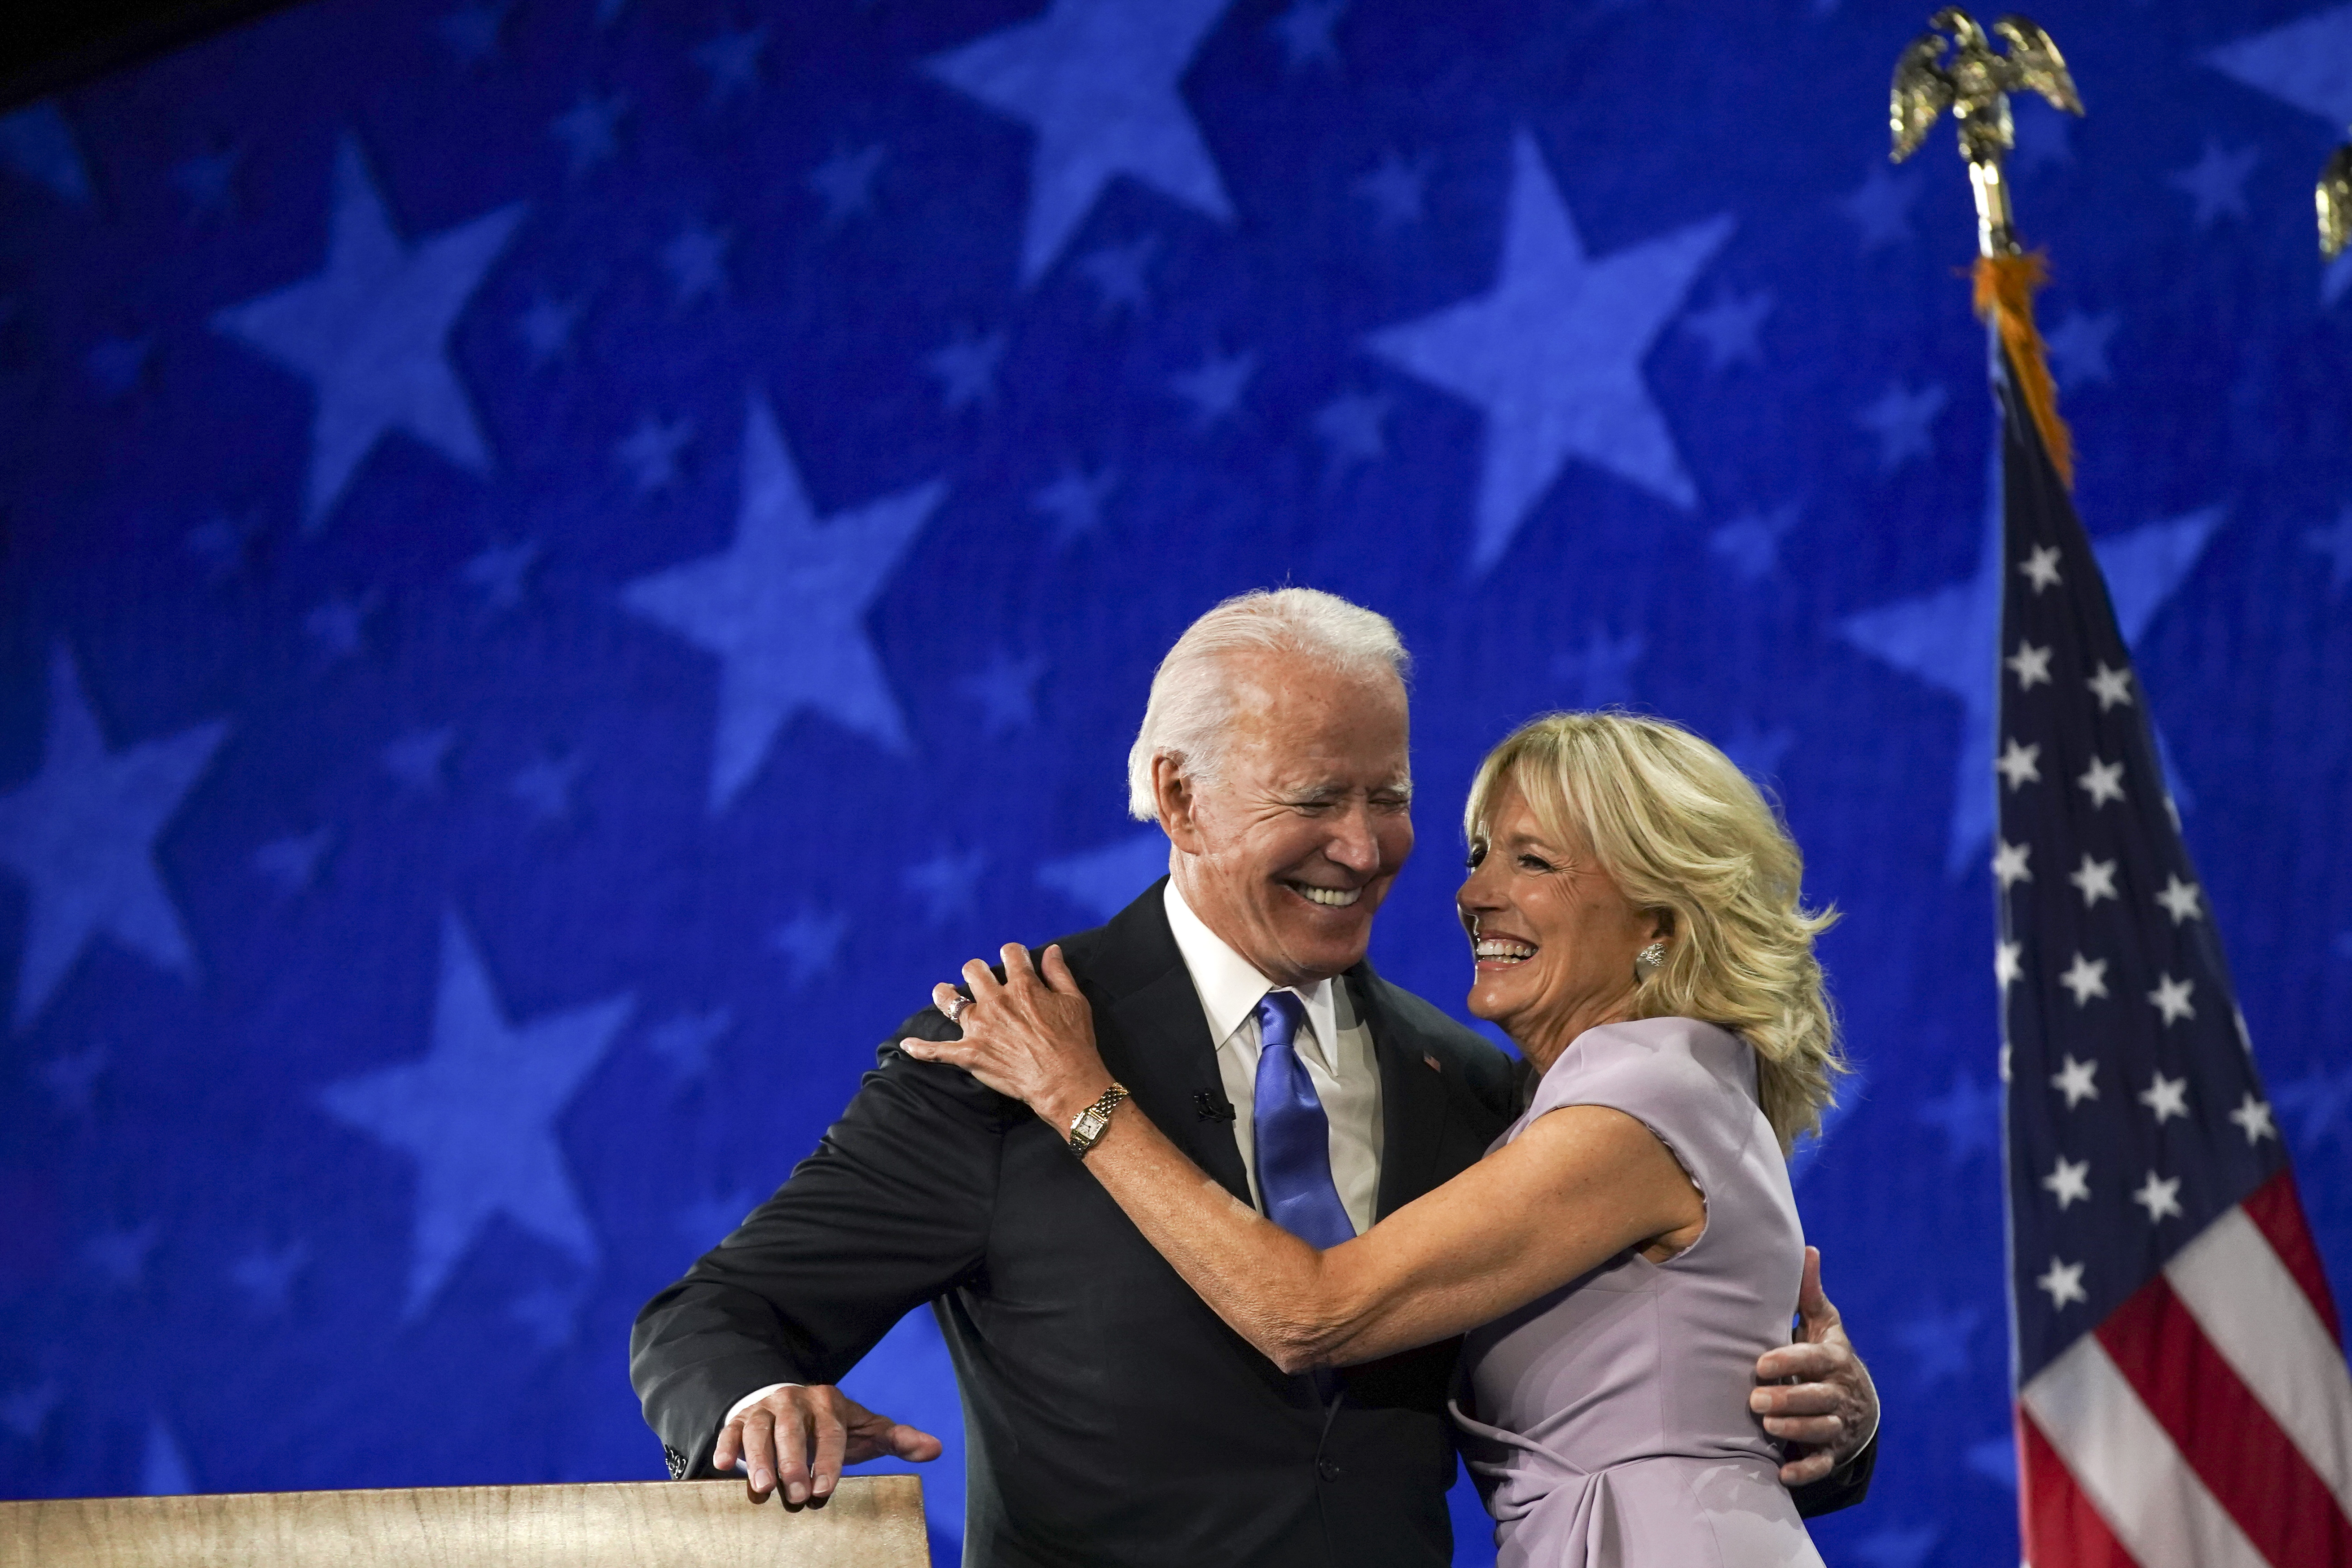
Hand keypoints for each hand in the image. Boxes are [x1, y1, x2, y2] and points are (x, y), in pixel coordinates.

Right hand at [713, 1384, 941, 1504]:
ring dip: (758, 1458)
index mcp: (829, 1401)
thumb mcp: (864, 1430)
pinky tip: (721, 1466)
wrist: (789, 1405)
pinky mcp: (740, 1417)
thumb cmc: (831, 1427)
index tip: (825, 1490)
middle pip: (794, 1429)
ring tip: (761, 1488)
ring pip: (760, 1429)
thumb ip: (897, 1439)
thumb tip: (936, 1449)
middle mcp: (795, 1399)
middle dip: (794, 1463)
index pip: (831, 1431)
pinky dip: (725, 1445)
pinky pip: (730, 1429)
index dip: (830, 1460)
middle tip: (796, 1495)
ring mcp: (765, 1406)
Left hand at [902, 944, 1109, 1126]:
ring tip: (943, 991)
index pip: (1010, 954)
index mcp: (1022, 986)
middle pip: (974, 971)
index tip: (1015, 958)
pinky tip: (908, 1045)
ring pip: (950, 1001)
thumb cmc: (1074, 1042)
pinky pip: (938, 1051)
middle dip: (976, 970)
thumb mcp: (1075, 1001)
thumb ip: (1059, 973)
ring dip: (945, 994)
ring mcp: (980, 1028)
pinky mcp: (969, 1054)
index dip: (1013, 953)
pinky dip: (921, 1049)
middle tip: (979, 977)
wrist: (1064, 1082)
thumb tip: (1050, 950)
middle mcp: (996, 1001)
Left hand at [1751, 1246, 1878, 1485]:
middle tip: (1756, 1401)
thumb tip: (1807, 1248)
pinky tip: (1782, 1473)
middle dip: (1789, 1400)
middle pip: (1819, 1399)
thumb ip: (1809, 1292)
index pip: (1814, 1360)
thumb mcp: (1823, 1323)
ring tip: (1767, 1427)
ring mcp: (1839, 1423)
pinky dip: (1804, 1470)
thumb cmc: (1826, 1354)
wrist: (1857, 1399)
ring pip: (1822, 1430)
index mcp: (1834, 1358)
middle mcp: (1839, 1392)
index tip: (1761, 1364)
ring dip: (1795, 1431)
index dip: (1790, 1361)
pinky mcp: (1834, 1450)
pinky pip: (1822, 1463)